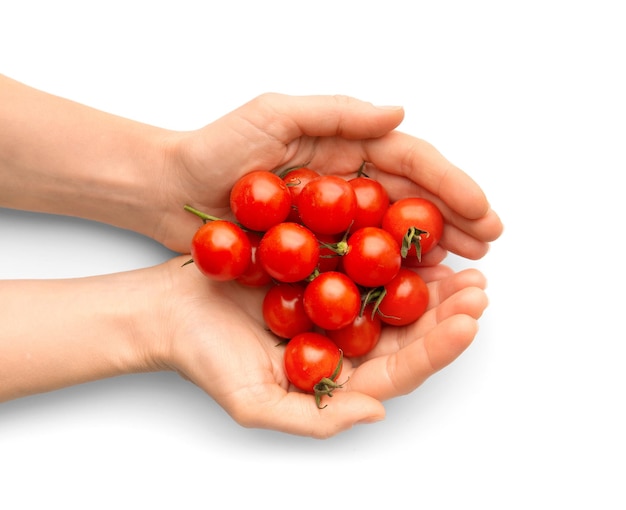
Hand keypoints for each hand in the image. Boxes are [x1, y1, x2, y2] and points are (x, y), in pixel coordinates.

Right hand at [151, 256, 488, 437]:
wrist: (172, 311)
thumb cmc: (206, 359)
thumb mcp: (254, 403)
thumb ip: (315, 416)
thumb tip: (376, 412)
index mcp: (338, 378)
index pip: (398, 369)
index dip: (436, 349)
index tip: (467, 323)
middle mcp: (344, 342)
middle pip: (408, 332)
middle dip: (448, 312)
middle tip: (479, 289)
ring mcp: (334, 305)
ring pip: (392, 295)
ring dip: (429, 281)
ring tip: (463, 263)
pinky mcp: (320, 271)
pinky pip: (362, 260)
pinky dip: (389, 250)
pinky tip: (412, 236)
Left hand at [154, 94, 502, 257]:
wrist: (169, 190)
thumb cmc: (215, 148)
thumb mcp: (273, 115)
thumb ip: (337, 113)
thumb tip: (400, 112)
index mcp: (344, 146)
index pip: (409, 161)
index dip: (448, 184)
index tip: (481, 211)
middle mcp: (346, 181)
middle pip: (411, 199)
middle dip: (453, 219)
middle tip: (487, 245)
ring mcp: (332, 218)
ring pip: (391, 233)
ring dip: (430, 249)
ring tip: (464, 269)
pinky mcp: (313, 249)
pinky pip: (358, 263)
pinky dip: (386, 274)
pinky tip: (411, 289)